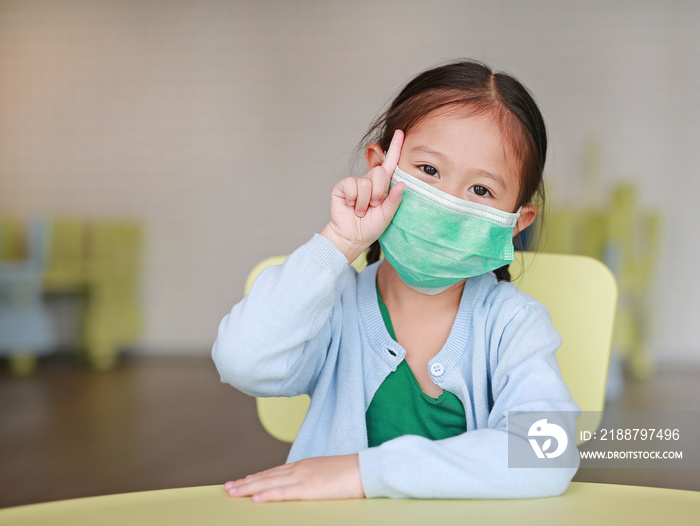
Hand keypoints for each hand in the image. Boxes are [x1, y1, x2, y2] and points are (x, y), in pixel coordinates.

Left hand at [224, 454, 364, 501]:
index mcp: (305, 465)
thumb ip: (314, 479)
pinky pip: (283, 492)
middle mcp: (300, 469)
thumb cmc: (352, 473)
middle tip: (228, 487)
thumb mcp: (328, 474)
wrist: (366, 469)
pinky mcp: (308, 488)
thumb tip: (309, 486)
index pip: (275, 472)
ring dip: (249, 487)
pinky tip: (255, 498)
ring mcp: (303, 478)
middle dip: (247, 482)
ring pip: (269, 482)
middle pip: (267, 476)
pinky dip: (268, 494)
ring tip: (233, 491)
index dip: (258, 476)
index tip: (244, 480)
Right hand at [320, 130, 404, 261]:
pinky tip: (350, 206)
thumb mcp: (388, 214)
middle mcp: (369, 181)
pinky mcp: (343, 187)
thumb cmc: (371, 226)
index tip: (400, 132)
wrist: (352, 236)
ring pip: (365, 183)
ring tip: (361, 210)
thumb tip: (402, 183)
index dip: (395, 148)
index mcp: (382, 186)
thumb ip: (395, 199)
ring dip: (365, 201)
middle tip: (374, 205)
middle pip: (379, 173)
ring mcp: (355, 183)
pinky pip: (351, 185)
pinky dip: (353, 198)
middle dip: (379, 192)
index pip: (390, 163)